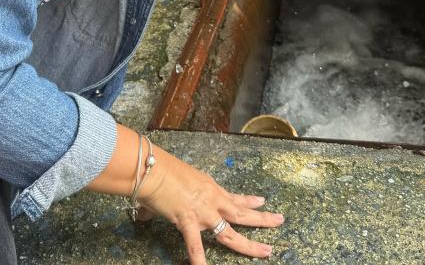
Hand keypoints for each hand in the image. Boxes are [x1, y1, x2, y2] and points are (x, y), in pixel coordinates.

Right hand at [138, 147, 283, 264]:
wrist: (153, 168)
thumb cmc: (159, 170)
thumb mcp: (173, 181)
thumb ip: (164, 200)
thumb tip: (144, 212)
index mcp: (209, 188)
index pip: (233, 197)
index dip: (249, 201)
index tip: (262, 201)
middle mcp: (212, 199)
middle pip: (242, 212)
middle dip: (262, 218)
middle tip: (280, 220)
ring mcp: (203, 212)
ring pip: (230, 232)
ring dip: (249, 244)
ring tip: (266, 251)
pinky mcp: (189, 221)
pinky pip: (195, 246)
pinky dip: (200, 261)